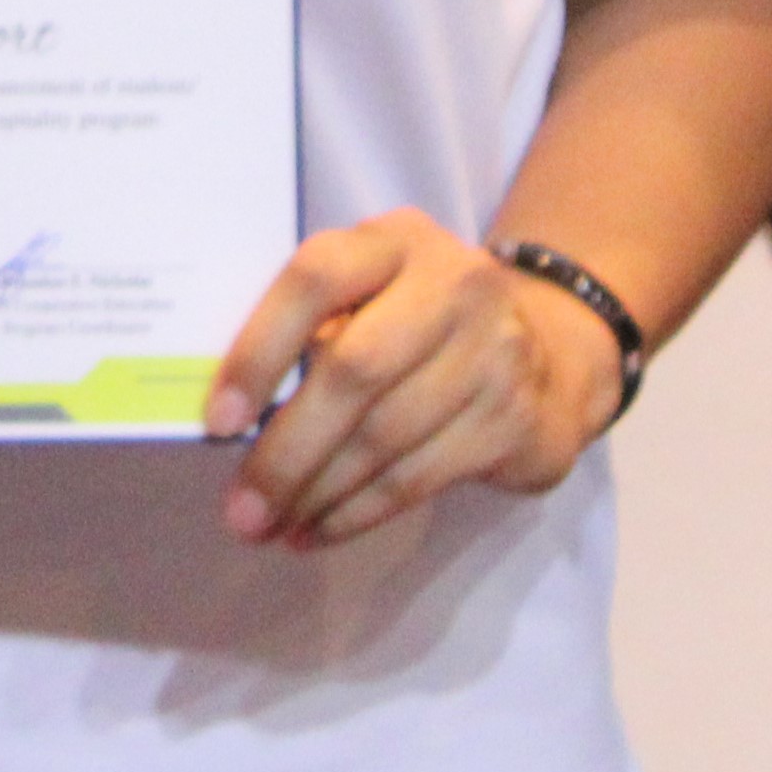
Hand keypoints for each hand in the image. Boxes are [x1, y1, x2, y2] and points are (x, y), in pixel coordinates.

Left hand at [204, 210, 616, 550]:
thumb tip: (228, 420)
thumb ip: (310, 333)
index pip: (317, 278)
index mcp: (396, 240)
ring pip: (384, 435)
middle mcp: (453, 283)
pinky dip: (358, 512)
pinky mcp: (511, 417)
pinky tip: (318, 530)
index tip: (219, 420)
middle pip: (354, 370)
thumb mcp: (374, 297)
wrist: (552, 355)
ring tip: (270, 526)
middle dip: (286, 450)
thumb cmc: (422, 327)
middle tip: (241, 510)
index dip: (261, 348)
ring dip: (316, 492)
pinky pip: (418, 477)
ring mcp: (493, 350)